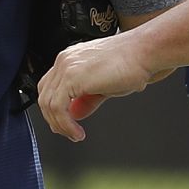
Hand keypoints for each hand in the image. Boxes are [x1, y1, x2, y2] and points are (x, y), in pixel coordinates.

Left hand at [35, 31, 161, 141]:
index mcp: (70, 59)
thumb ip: (85, 98)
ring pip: (48, 103)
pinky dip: (65, 124)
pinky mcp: (72, 77)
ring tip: (74, 135)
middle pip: (45, 95)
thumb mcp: (103, 85)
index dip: (53, 109)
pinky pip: (58, 107)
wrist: (144, 53)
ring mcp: (66, 67)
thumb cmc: (131, 64)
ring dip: (60, 125)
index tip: (63, 124)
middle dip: (53, 119)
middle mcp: (65, 60)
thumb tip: (75, 113)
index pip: (49, 87)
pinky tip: (77, 132)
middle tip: (67, 133)